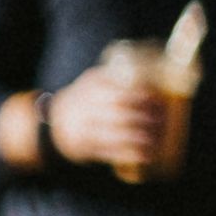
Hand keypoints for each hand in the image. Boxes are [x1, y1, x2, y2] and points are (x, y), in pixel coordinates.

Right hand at [49, 66, 175, 171]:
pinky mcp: (84, 148)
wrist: (52, 123)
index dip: (140, 97)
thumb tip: (159, 61)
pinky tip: (146, 155)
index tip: (157, 99)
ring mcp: (83, 130)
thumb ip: (119, 76)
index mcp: (91, 89)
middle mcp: (85, 109)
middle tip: (162, 120)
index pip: (118, 92)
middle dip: (143, 118)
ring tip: (156, 138)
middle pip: (118, 115)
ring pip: (114, 135)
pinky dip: (129, 155)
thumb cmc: (85, 99)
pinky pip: (109, 153)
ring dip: (138, 138)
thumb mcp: (94, 81)